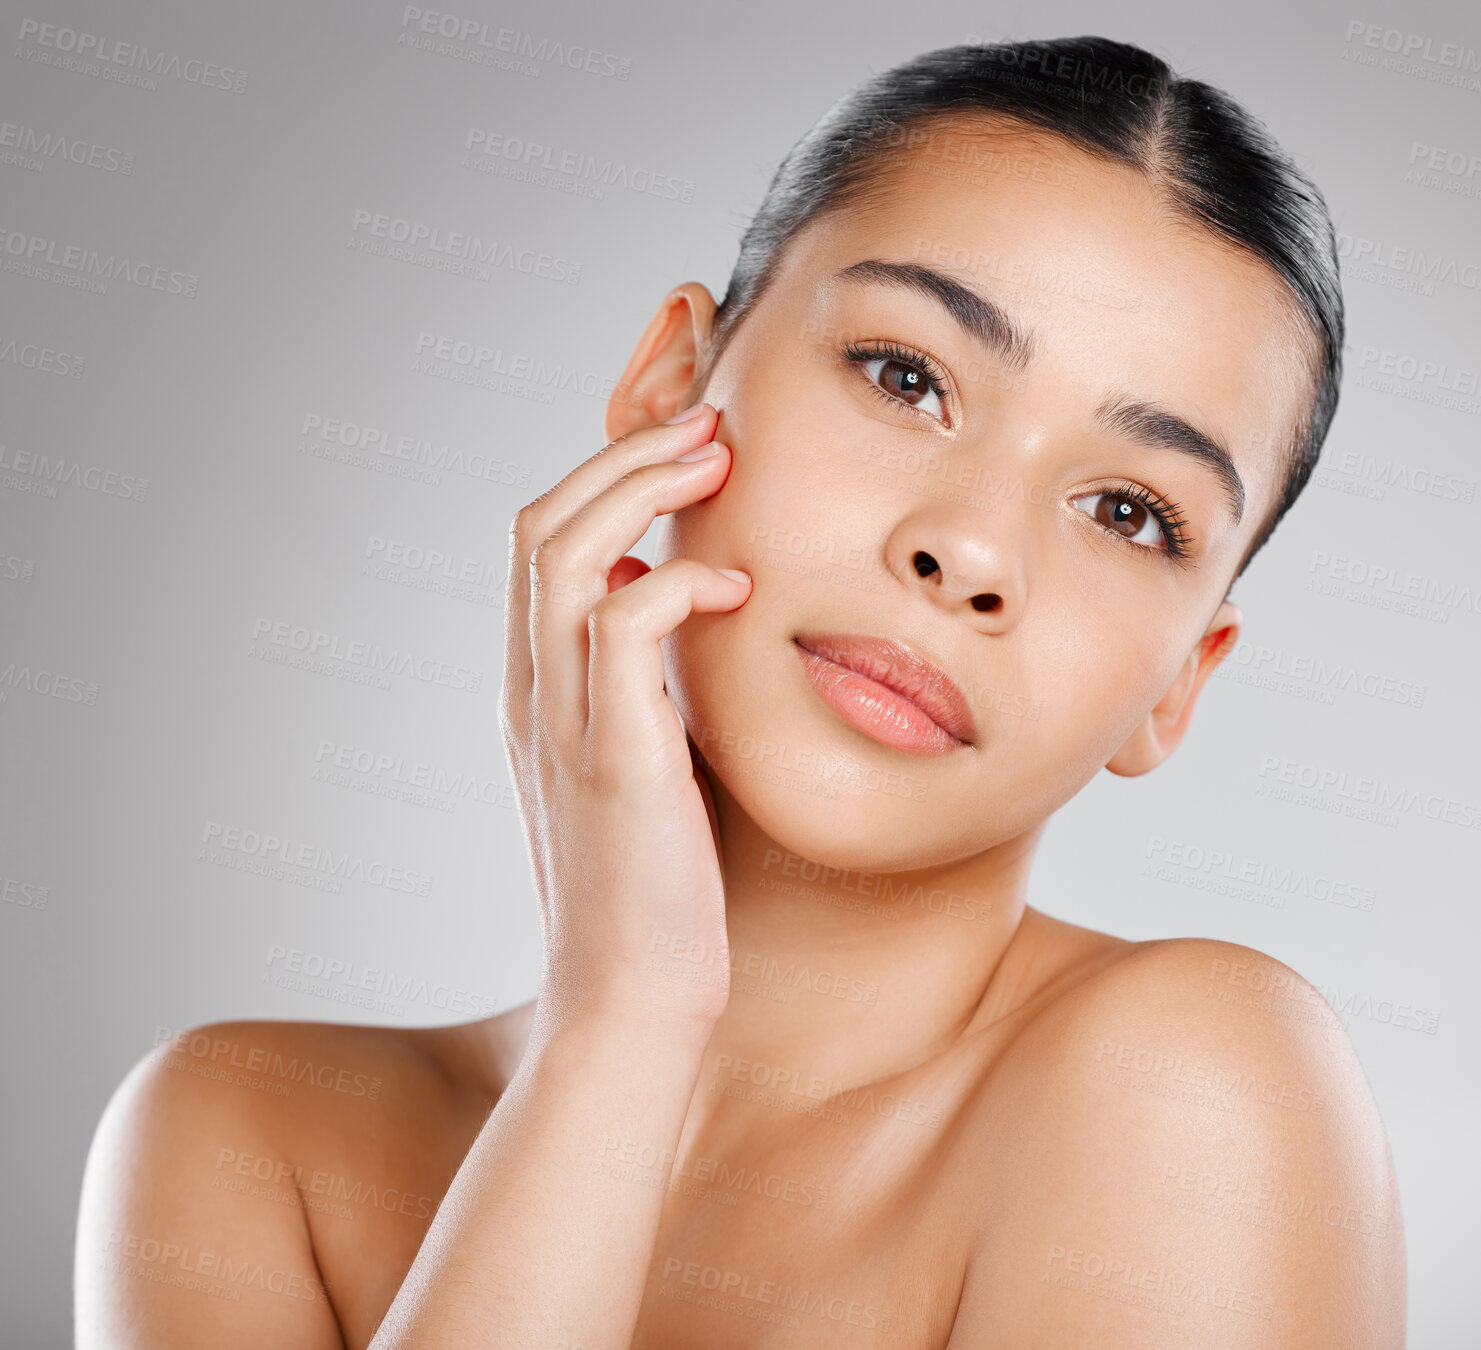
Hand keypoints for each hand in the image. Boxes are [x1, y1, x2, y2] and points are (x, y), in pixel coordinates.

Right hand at [500, 404, 748, 1034]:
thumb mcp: (643, 767)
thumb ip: (644, 689)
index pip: (541, 545)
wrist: (630, 1006)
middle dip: (624, 456)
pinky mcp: (614, 763)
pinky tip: (736, 590)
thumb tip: (674, 606)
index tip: (688, 447)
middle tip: (710, 426)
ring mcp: (562, 727)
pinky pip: (620, 629)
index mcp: (538, 693)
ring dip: (640, 488)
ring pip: (561, 555)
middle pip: (539, 525)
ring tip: (718, 459)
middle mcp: (532, 696)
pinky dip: (676, 585)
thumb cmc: (656, 890)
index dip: (605, 477)